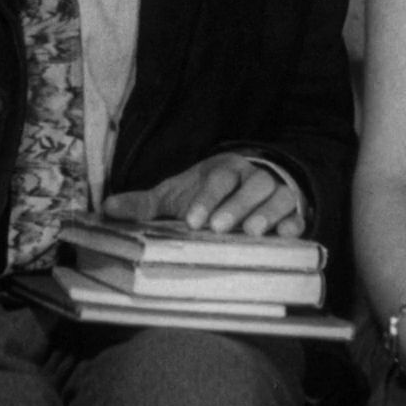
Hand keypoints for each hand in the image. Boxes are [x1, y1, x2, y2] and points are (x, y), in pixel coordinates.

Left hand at [102, 153, 304, 236]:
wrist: (249, 181)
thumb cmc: (207, 192)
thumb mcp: (177, 194)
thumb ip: (145, 203)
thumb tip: (106, 208)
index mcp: (223, 170)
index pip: (216, 180)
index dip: (206, 199)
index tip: (194, 221)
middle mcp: (252, 177)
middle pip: (248, 187)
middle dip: (235, 207)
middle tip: (220, 229)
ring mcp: (276, 191)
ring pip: (276, 197)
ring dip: (266, 214)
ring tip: (254, 234)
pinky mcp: (294, 210)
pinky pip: (298, 214)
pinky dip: (295, 223)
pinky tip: (288, 236)